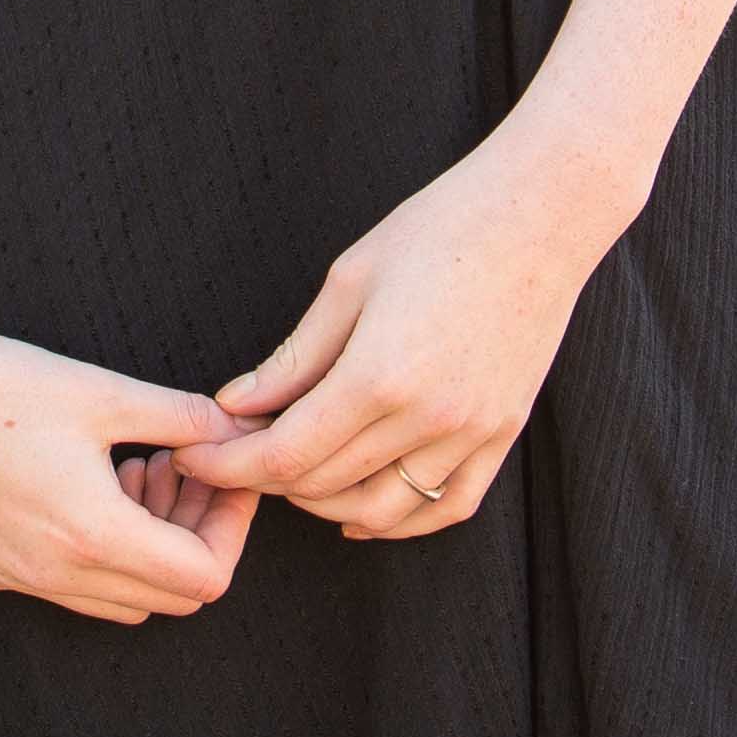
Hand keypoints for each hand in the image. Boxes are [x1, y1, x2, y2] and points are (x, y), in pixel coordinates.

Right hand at [0, 312, 254, 622]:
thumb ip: (183, 417)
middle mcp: (59, 575)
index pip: (205, 577)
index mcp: (95, 535)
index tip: (229, 475)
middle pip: (172, 596)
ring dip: (151, 547)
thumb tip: (239, 431)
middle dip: (196, 534)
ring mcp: (24, 580)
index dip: (232, 528)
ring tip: (141, 466)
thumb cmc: (4, 384)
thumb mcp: (103, 392)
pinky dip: (104, 552)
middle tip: (189, 467)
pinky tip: (92, 482)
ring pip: (125, 600)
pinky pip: (75, 589)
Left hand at [168, 114, 626, 542]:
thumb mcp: (349, 282)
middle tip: (235, 456)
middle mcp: (427, 420)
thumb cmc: (438, 230)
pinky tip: (363, 510)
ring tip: (293, 478)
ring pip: (382, 512)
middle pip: (324, 485)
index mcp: (378, 377)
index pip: (285, 456)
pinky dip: (399, 521)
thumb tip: (236, 407)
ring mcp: (473, 435)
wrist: (539, 215)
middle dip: (267, 481)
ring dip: (326, 505)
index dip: (231, 467)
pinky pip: (447, 507)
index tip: (197, 459)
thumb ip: (293, 358)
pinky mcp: (503, 436)